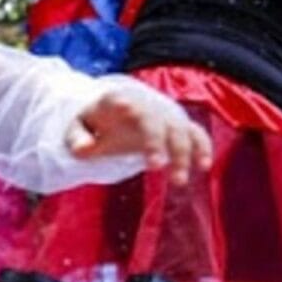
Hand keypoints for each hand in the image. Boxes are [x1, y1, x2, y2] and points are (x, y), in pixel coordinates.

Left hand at [68, 87, 211, 184]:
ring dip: (183, 154)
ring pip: (180, 130)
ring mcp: (165, 114)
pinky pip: (196, 132)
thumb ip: (77, 138)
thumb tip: (83, 149)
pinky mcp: (178, 126)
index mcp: (117, 100)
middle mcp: (146, 104)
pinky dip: (202, 146)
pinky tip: (204, 166)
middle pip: (156, 119)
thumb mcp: (78, 128)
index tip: (126, 108)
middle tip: (155, 167)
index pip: (122, 101)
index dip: (126, 104)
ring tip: (178, 181)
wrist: (115, 110)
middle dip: (157, 142)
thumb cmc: (96, 122)